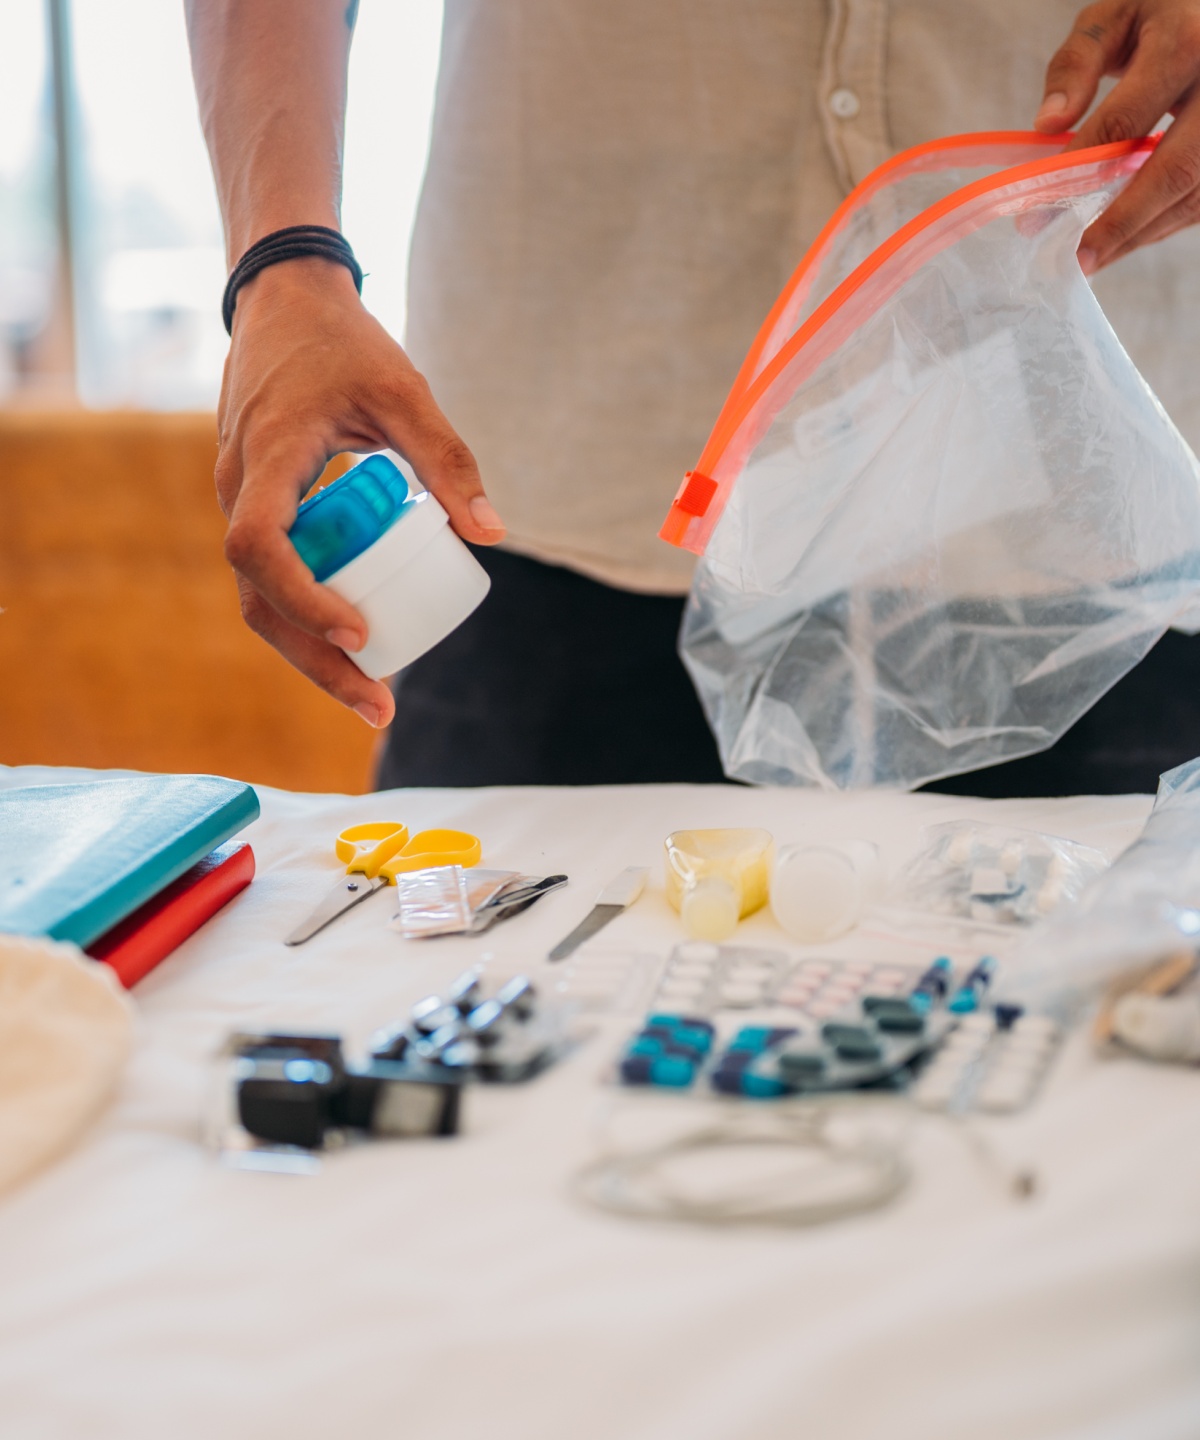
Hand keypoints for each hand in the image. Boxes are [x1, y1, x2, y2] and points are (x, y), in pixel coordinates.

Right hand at [216, 257, 505, 727]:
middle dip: (315, 660)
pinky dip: (309, 617)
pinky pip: (273, 577)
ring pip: (261, 599)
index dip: (303, 597)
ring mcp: (241, 499)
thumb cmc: (342, 342)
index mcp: (265, 457)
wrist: (284, 301)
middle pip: (258, 599)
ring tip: (373, 695)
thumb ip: (447, 458)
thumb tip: (493, 534)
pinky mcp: (257, 505)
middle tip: (378, 704)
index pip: (258, 545)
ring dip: (311, 652)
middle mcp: (239, 488)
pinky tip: (358, 647)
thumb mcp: (403, 391)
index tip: (358, 632)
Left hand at [1035, 0, 1199, 271]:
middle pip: (1174, 170)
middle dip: (1120, 223)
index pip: (1123, 123)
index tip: (1036, 215)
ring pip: (1194, 193)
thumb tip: (1046, 125)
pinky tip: (1129, 236)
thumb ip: (1076, 64)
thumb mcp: (1114, 16)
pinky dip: (1165, 223)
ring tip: (1094, 258)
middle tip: (1077, 260)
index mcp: (1186, 42)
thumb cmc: (1161, 10)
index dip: (1077, 174)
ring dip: (1142, 233)